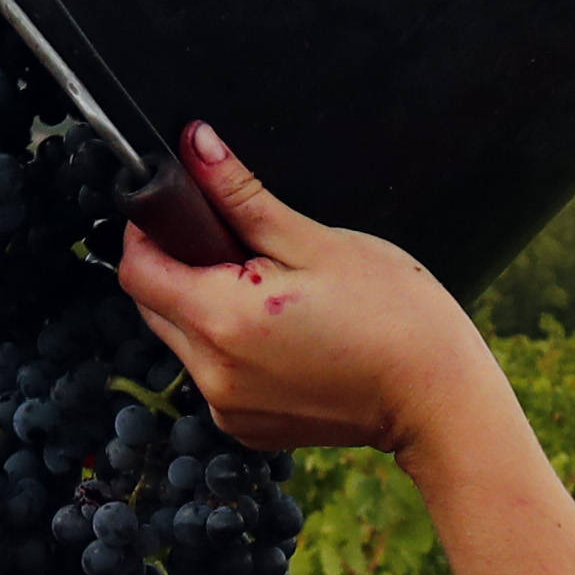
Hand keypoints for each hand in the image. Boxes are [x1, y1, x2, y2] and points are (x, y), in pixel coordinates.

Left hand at [116, 128, 498, 459]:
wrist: (437, 398)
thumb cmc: (394, 315)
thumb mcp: (317, 242)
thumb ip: (243, 197)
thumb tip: (196, 146)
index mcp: (223, 320)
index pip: (138, 271)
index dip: (148, 232)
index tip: (178, 211)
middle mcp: (213, 373)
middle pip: (154, 306)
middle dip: (178, 268)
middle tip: (237, 247)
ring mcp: (228, 407)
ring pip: (182, 342)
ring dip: (204, 309)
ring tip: (269, 292)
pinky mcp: (246, 428)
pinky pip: (213, 375)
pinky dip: (229, 348)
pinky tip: (281, 334)